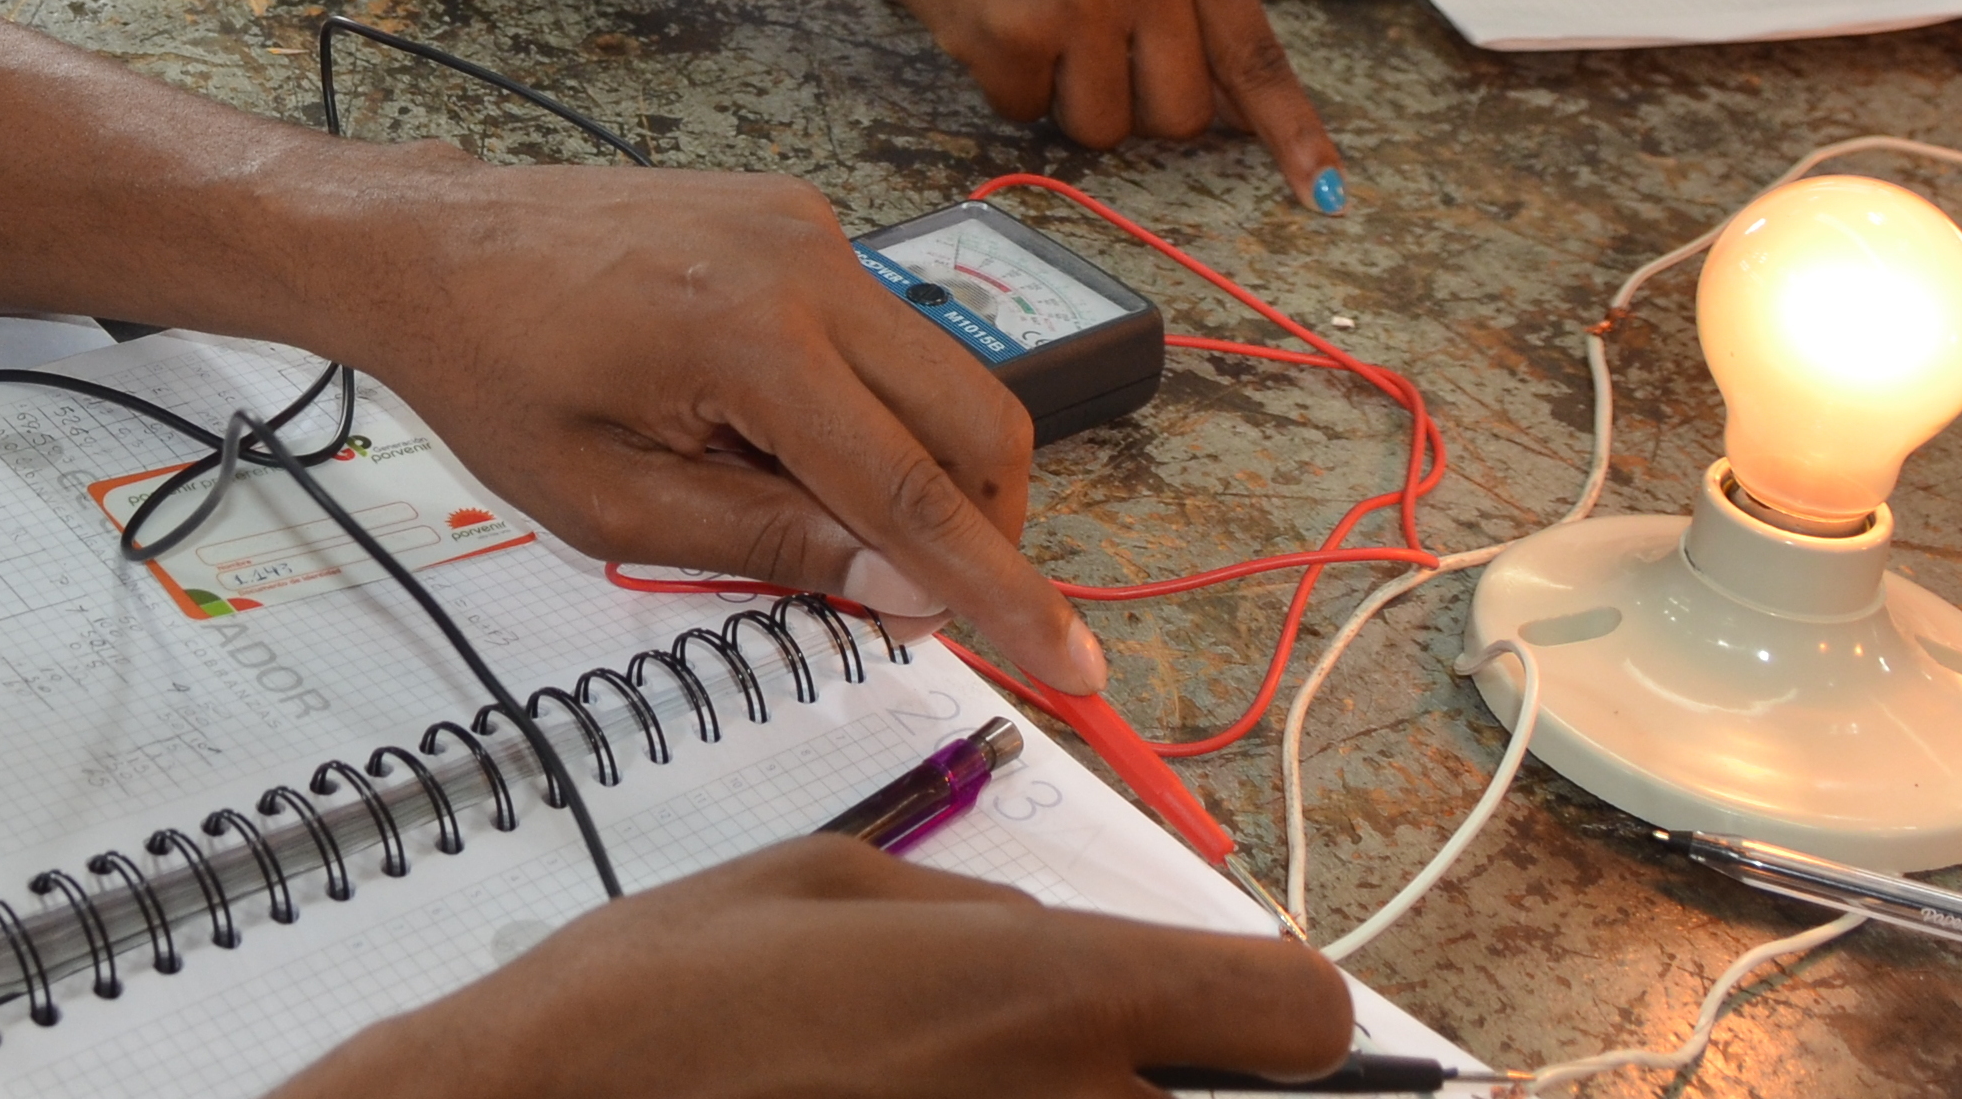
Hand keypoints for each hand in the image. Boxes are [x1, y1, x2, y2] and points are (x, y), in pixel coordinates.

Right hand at [292, 838, 1352, 1098]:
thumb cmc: (661, 998)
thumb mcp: (821, 882)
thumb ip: (976, 913)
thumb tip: (1047, 948)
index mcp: (1051, 992)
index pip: (1299, 1014)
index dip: (1277, 1011)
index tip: (1225, 1015)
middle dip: (1158, 1085)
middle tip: (1024, 1062)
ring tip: (938, 1085)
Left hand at [336, 153, 1107, 691]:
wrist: (435, 246)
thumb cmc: (497, 375)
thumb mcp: (614, 505)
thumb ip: (773, 545)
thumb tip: (911, 589)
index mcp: (753, 339)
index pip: (917, 492)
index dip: (1003, 592)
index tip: (1076, 665)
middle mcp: (806, 264)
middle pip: (977, 421)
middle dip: (980, 530)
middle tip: (916, 604)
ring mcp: (809, 227)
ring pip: (939, 376)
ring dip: (914, 468)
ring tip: (793, 506)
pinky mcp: (799, 217)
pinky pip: (882, 333)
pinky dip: (866, 407)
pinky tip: (768, 436)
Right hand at [846, 0, 1345, 207]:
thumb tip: (1227, 114)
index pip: (1255, 54)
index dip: (1292, 132)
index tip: (1323, 192)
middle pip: (1179, 116)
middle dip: (1138, 105)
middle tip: (1091, 45)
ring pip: (1104, 128)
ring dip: (1068, 98)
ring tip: (1036, 17)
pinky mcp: (1009, 33)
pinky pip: (1028, 113)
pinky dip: (1008, 83)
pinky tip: (991, 15)